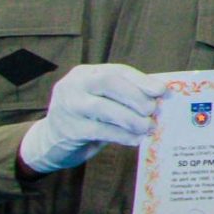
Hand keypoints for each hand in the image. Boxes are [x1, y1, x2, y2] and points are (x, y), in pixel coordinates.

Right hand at [19, 63, 164, 173]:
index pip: (116, 71)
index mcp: (85, 73)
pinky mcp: (69, 129)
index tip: (161, 90)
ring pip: (103, 108)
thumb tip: (161, 98)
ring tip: (148, 127)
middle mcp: (74, 85)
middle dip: (135, 96)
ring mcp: (68, 106)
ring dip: (131, 118)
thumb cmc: (87, 117)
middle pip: (107, 83)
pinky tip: (136, 139)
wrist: (52, 141)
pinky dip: (122, 135)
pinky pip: (100, 131)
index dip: (140, 80)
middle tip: (153, 110)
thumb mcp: (102, 100)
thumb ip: (125, 95)